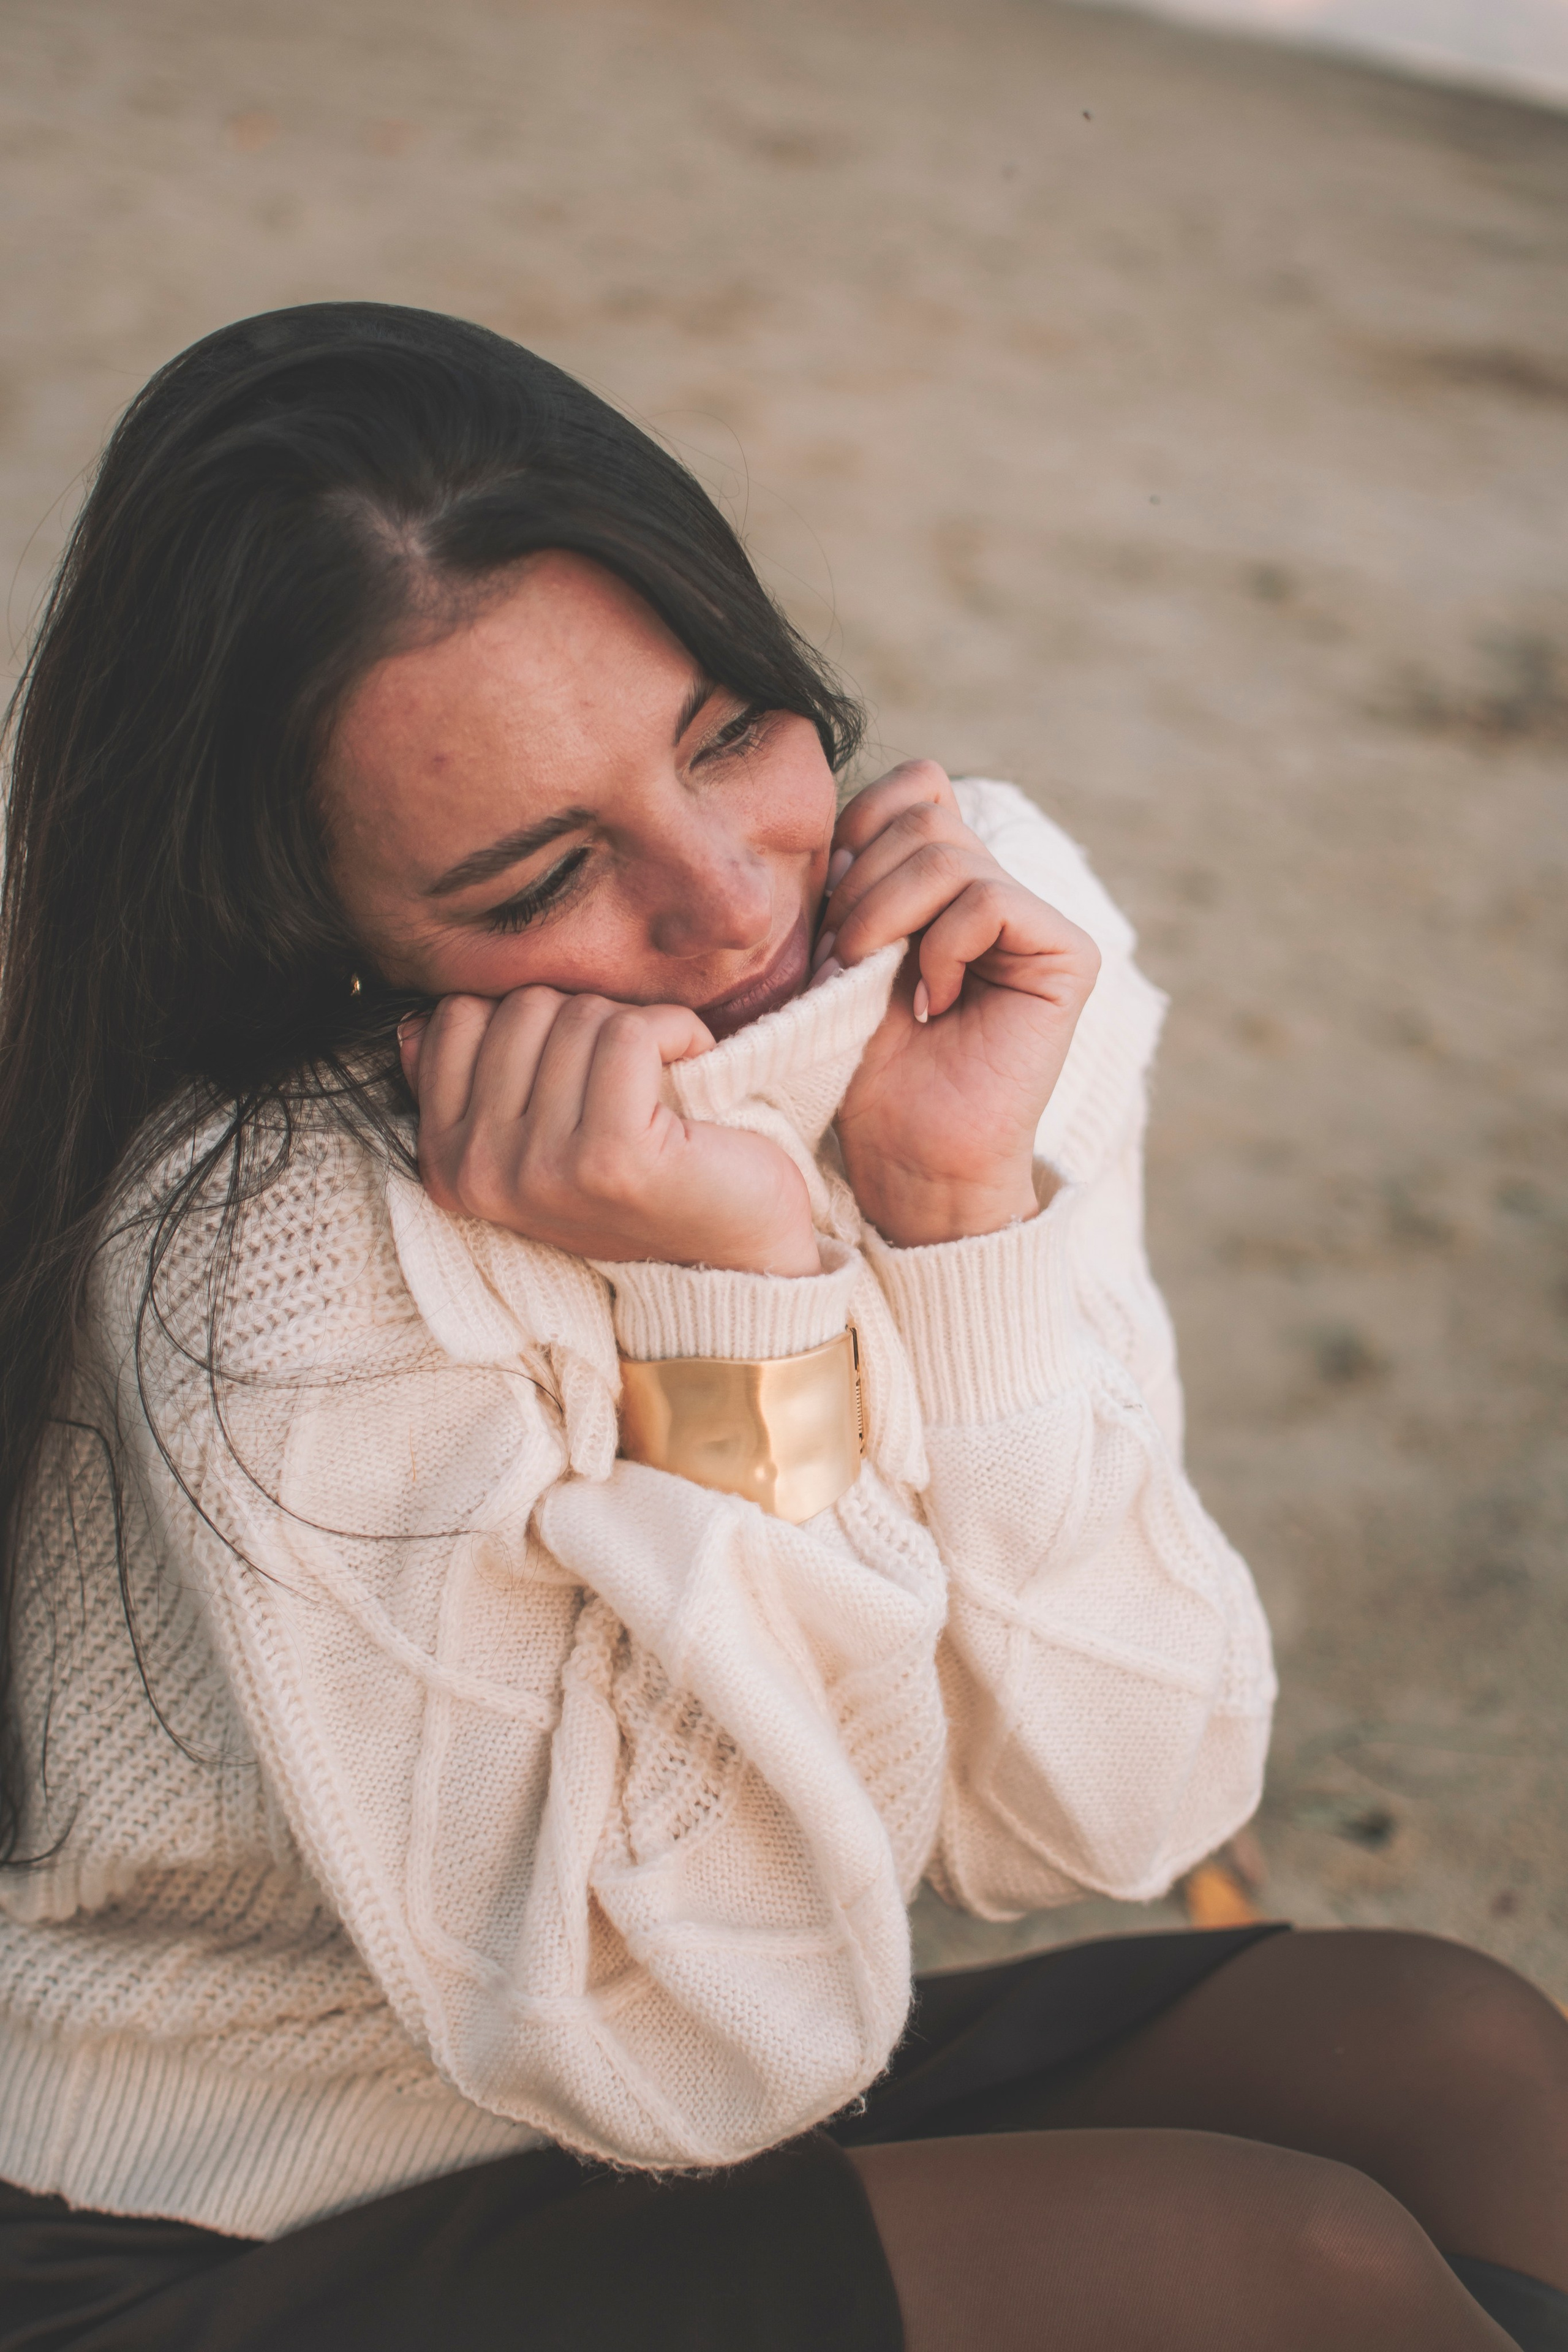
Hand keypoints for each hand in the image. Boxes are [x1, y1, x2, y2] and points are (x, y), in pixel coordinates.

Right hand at [399, 988, 820, 1275]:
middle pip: (521, 1008)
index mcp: (448, 1163)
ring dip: (636, 1027)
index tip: (576, 1063)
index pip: (457, 1017)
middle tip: (628, 1074)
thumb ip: (473, 1082)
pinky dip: (678, 1029)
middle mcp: (482, 1173)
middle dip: (586, 1019)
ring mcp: (543, 1169)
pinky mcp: (611, 1158)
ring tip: (659, 1079)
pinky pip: (631, 1032)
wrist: (736, 1254)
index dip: (532, 1017)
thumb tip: (413, 1025)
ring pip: (578, 1015)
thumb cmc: (640, 1176)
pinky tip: (694, 1062)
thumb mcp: (538, 1133)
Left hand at [821, 762, 1100, 1246]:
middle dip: (859, 884)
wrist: (908, 1157)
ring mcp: (1035, 920)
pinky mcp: (1067, 955)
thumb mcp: (838, 954)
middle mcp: (995, 888)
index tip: (829, 913)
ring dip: (884, 918)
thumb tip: (845, 822)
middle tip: (843, 961)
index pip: (913, 785)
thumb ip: (854, 879)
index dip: (858, 826)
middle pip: (923, 811)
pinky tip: (933, 1005)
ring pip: (946, 851)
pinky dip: (940, 948)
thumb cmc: (864, 1067)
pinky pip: (989, 900)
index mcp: (943, 879)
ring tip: (873, 983)